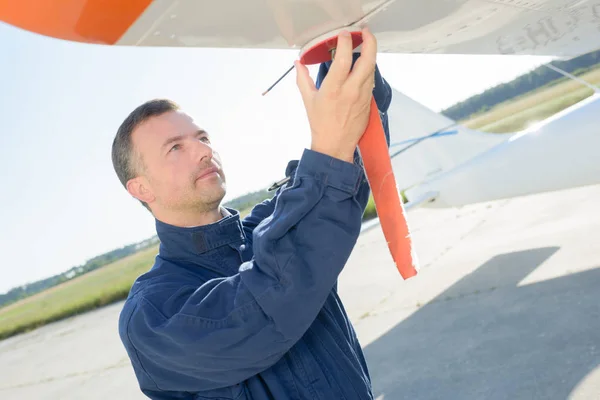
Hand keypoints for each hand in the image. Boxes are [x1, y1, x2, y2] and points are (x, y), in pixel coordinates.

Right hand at [295, 27, 376, 162]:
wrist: (335, 145)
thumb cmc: (321, 124)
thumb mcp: (308, 100)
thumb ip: (302, 79)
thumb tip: (298, 63)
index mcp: (333, 89)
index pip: (343, 58)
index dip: (345, 42)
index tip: (343, 34)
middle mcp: (351, 90)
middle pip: (367, 60)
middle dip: (369, 41)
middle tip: (364, 32)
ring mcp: (362, 96)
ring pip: (372, 69)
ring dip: (370, 54)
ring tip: (365, 45)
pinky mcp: (368, 102)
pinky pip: (371, 80)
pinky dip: (368, 69)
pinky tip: (363, 65)